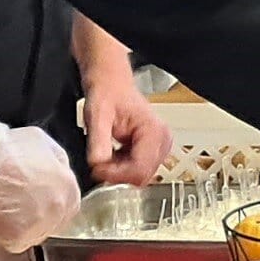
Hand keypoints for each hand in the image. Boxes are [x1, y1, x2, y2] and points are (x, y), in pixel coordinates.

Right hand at [0, 112, 82, 251]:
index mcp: (68, 188)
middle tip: (18, 206)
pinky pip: (16, 243)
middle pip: (54, 223)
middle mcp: (58, 210)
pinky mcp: (17, 238)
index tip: (38, 200)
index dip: (51, 203)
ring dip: (23, 226)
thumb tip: (58, 170)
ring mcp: (38, 226)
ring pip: (35, 234)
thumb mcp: (42, 142)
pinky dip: (6, 234)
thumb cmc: (3, 149)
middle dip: (39, 215)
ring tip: (4, 210)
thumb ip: (57, 161)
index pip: (69, 206)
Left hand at [79, 73, 173, 187]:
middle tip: (98, 164)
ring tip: (105, 155)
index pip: (139, 169)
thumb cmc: (108, 94)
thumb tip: (97, 164)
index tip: (97, 169)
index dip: (116, 174)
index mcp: (154, 131)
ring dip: (119, 172)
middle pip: (141, 175)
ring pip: (139, 175)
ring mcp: (160, 147)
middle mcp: (162, 141)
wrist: (111, 85)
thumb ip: (98, 142)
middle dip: (117, 174)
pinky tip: (113, 154)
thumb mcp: (97, 116)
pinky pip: (137, 170)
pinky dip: (122, 168)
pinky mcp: (153, 151)